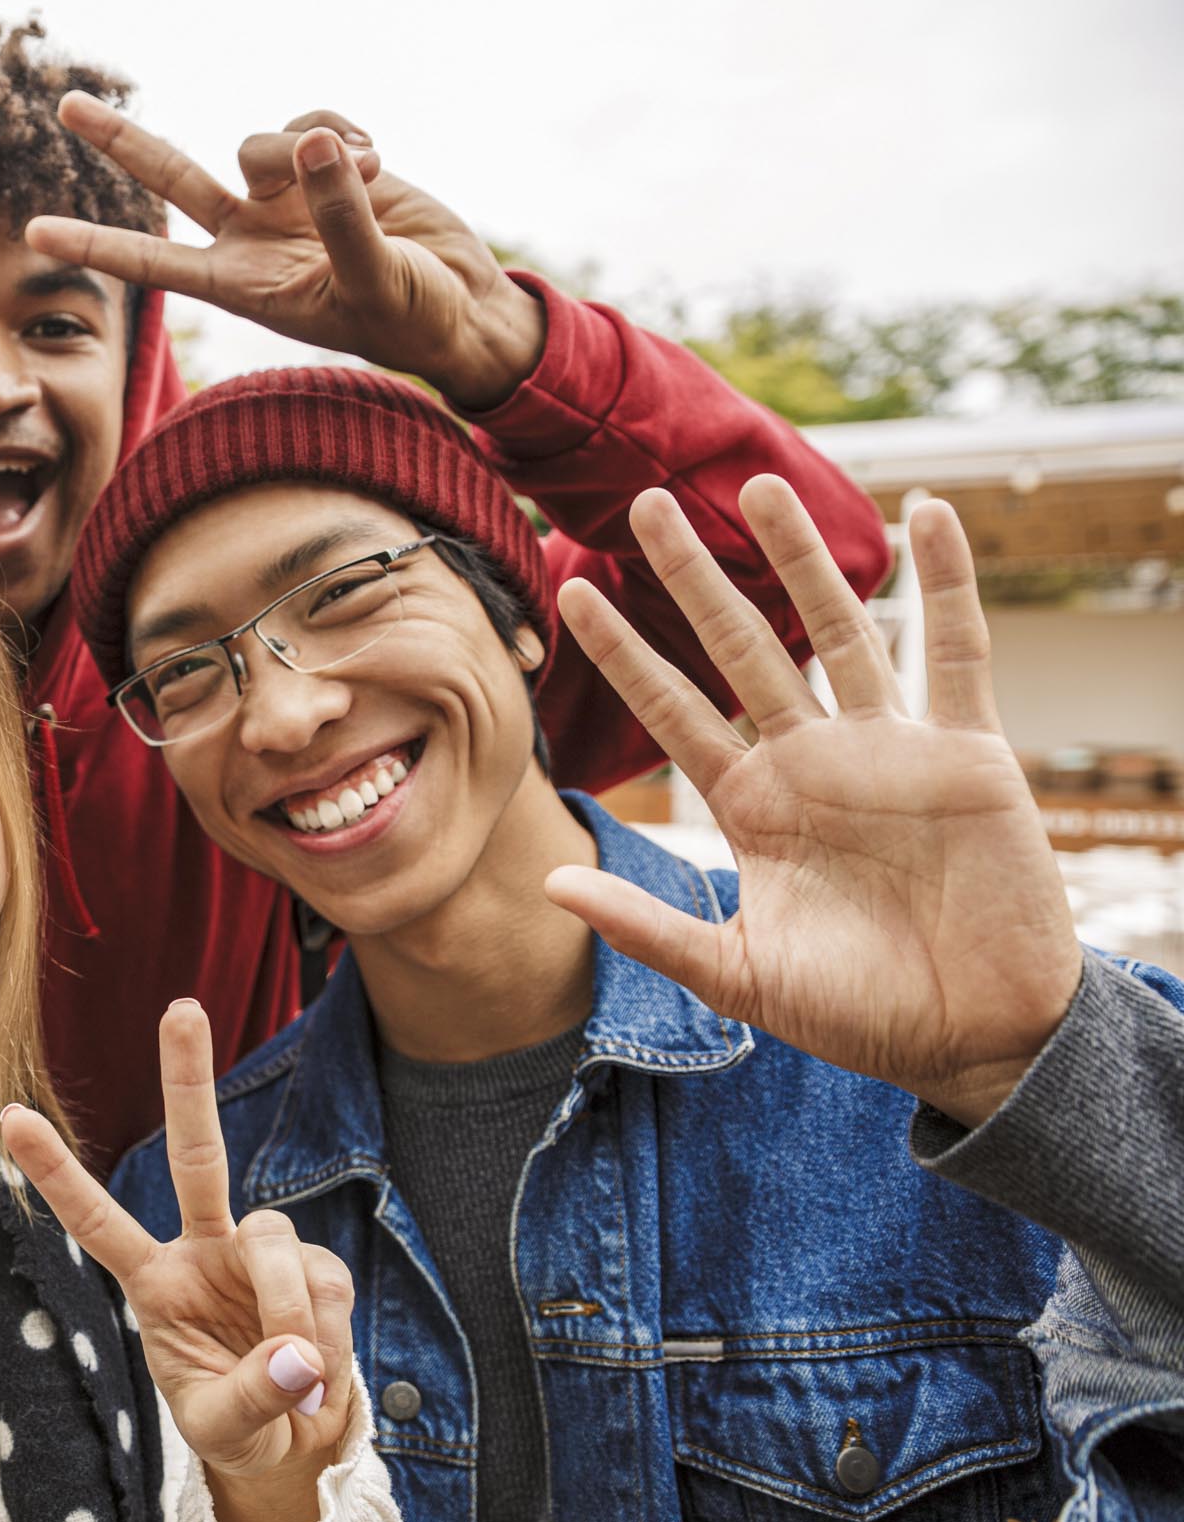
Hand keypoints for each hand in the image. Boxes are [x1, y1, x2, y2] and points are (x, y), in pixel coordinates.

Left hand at [4, 999, 355, 1521]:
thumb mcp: (224, 1427)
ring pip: (273, 1242)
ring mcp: (262, 1252)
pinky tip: (320, 1371)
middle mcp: (205, 1248)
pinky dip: (326, 1336)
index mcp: (154, 1280)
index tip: (9, 1115)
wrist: (296, 1445)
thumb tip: (298, 1354)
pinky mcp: (317, 1267)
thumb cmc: (237, 1426)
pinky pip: (324, 1286)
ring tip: (297, 1374)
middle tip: (180, 1006)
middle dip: (188, 1080)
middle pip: (197, 1153)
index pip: (97, 1221)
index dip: (57, 1173)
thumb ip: (250, 1395)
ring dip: (287, 1309)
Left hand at [25, 91, 546, 409]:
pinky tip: (382, 162)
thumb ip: (340, 214)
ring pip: (256, 141)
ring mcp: (284, 199)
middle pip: (168, 177)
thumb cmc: (415, 317)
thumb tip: (310, 142)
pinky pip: (311, 123)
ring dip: (310, 146)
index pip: (154, 262)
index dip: (95, 242)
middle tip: (63, 103)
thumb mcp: (377, 277)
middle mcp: (250, 238)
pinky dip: (344, 131)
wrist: (464, 303)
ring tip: (373, 176)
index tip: (33, 234)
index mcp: (243, 285)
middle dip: (119, 139)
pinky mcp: (324, 166)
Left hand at [546, 477, 1083, 1125]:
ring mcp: (888, 748)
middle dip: (695, 577)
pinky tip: (930, 514)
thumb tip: (551, 881)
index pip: (672, 709)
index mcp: (751, 805)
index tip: (574, 591)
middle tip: (646, 501)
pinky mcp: (968, 751)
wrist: (971, 1037)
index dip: (625, 651)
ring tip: (760, 484)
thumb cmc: (854, 1011)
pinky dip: (946, 582)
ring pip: (837, 629)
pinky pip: (955, 650)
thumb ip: (647, 926)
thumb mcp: (736, 972)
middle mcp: (811, 760)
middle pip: (741, 647)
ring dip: (802, 558)